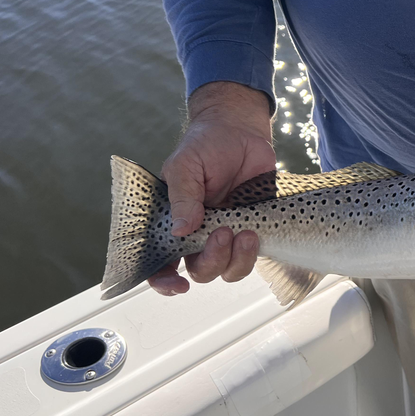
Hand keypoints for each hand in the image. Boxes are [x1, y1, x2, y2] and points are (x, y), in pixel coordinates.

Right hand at [149, 82, 275, 295]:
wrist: (241, 131)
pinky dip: (252, 252)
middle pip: (199, 270)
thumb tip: (181, 230)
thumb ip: (183, 196)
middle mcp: (197, 235)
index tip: (176, 284)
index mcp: (172, 222)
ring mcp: (225, 234)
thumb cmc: (206, 145)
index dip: (163, 281)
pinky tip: (254, 231)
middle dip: (211, 260)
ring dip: (235, 258)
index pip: (160, 262)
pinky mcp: (251, 229)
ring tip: (245, 232)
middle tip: (222, 232)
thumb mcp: (186, 165)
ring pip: (227, 269)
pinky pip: (251, 256)